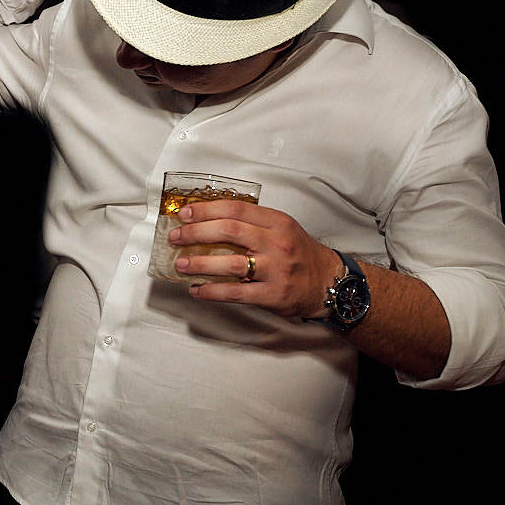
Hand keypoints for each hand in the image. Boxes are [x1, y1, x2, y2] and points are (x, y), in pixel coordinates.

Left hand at [168, 199, 341, 317]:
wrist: (328, 282)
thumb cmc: (299, 254)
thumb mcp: (282, 229)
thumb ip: (252, 223)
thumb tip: (208, 220)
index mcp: (277, 222)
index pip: (236, 209)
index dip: (206, 210)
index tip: (185, 214)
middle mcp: (277, 243)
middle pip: (229, 231)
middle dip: (196, 233)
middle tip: (176, 237)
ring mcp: (275, 270)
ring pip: (229, 264)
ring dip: (199, 263)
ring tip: (180, 264)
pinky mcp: (272, 294)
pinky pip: (235, 293)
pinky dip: (211, 291)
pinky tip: (197, 290)